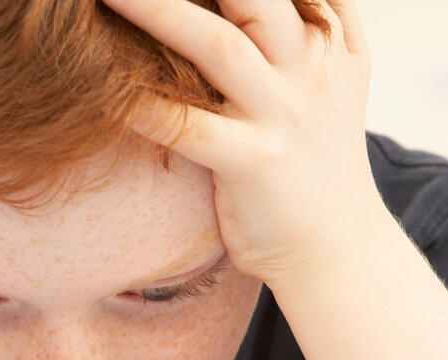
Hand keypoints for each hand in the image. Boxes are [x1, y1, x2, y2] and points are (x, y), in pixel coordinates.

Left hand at [99, 0, 378, 291]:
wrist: (338, 249)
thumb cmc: (317, 160)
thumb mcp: (343, 77)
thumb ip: (324, 17)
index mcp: (328, 37)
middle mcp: (309, 66)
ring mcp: (284, 115)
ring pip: (221, 46)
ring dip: (161, 10)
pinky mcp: (256, 165)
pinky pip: (192, 128)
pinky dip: (146, 106)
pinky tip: (104, 85)